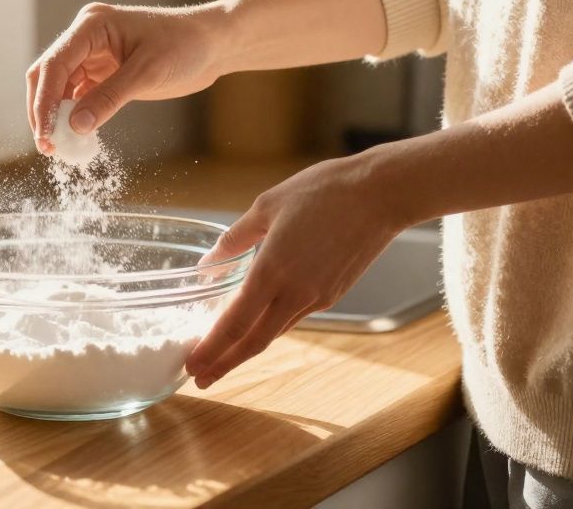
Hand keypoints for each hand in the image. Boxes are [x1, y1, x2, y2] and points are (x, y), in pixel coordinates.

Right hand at [26, 2, 223, 153]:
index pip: (54, 65)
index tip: (46, 134)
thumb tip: (75, 127)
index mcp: (91, 25)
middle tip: (48, 145)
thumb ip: (109, 99)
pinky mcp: (103, 72)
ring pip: (59, 88)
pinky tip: (76, 137)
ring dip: (56, 116)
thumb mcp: (147, 73)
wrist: (213, 45)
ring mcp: (93, 55)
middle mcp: (86, 38)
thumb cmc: (185, 46)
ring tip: (60, 148)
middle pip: (47, 75)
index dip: (44, 102)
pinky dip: (74, 116)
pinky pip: (78, 95)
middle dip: (43, 110)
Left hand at [184, 155, 409, 388]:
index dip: (211, 348)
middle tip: (200, 380)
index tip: (192, 365)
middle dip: (224, 364)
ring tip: (223, 358)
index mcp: (273, 270)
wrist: (380, 195)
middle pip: (254, 342)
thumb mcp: (266, 206)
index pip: (235, 322)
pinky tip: (257, 327)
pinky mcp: (333, 294)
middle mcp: (295, 292)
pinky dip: (270, 328)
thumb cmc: (323, 192)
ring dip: (246, 350)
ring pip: (274, 332)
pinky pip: (294, 317)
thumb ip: (234, 240)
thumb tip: (207, 264)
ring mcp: (317, 297)